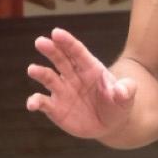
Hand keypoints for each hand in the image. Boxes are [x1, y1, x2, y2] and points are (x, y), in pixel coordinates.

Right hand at [26, 25, 136, 139]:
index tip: (56, 33)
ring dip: (40, 73)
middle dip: (51, 49)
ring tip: (33, 70)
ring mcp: (62, 90)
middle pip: (60, 59)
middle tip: (41, 42)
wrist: (110, 125)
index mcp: (90, 68)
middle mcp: (73, 76)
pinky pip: (43, 102)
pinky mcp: (55, 108)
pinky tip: (31, 104)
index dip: (67, 42)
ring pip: (48, 78)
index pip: (77, 52)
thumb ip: (126, 91)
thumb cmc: (118, 105)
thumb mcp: (127, 98)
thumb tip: (120, 90)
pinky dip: (35, 102)